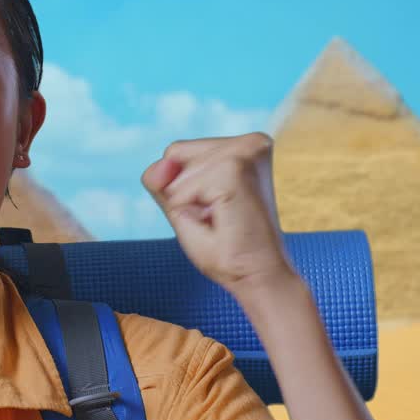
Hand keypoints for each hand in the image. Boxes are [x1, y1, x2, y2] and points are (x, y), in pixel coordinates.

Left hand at [141, 132, 294, 294]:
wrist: (258, 277)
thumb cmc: (228, 248)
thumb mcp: (183, 208)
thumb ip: (162, 181)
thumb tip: (162, 162)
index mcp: (245, 146)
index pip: (178, 151)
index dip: (181, 187)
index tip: (215, 209)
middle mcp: (251, 142)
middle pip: (174, 152)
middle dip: (181, 190)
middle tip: (218, 217)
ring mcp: (246, 151)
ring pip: (176, 164)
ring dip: (186, 201)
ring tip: (221, 219)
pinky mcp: (236, 167)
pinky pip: (181, 185)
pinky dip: (188, 208)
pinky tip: (221, 220)